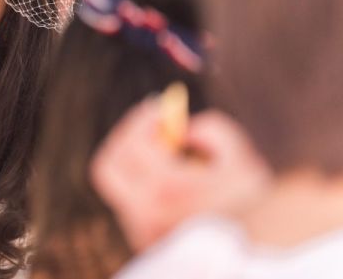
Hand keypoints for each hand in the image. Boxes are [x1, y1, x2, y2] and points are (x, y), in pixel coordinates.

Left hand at [90, 98, 270, 250]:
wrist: (258, 259)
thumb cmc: (254, 207)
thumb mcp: (242, 158)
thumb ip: (212, 130)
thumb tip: (184, 128)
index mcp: (167, 190)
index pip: (131, 145)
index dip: (141, 120)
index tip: (158, 108)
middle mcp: (146, 213)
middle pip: (109, 166)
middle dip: (127, 138)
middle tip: (151, 127)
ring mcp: (142, 232)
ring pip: (119, 187)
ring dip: (136, 163)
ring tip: (170, 159)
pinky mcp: (145, 243)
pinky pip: (132, 204)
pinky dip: (145, 185)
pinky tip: (177, 186)